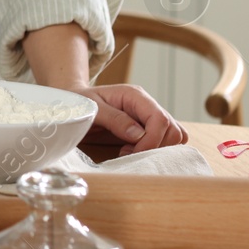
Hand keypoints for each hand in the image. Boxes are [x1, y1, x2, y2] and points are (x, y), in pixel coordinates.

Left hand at [72, 83, 186, 155]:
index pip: (160, 118)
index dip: (152, 140)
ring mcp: (148, 117)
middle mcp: (146, 105)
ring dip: (156, 149)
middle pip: (172, 129)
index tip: (133, 152)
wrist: (74, 106)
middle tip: (128, 151)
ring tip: (129, 151)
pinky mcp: (147, 129)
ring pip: (174, 136)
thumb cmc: (80, 104)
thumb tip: (139, 135)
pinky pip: (166, 141)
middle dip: (154, 146)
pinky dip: (156, 150)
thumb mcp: (91, 109)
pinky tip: (134, 151)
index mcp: (135, 96)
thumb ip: (114, 119)